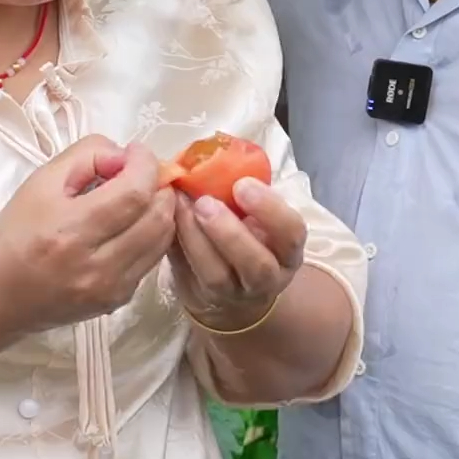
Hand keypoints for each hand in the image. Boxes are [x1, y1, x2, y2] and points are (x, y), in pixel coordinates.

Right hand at [0, 135, 176, 337]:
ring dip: (160, 210)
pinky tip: (130, 226)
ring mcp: (110, 288)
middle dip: (159, 186)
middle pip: (158, 217)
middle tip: (141, 173)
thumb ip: (87, 156)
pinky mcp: (117, 302)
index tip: (135, 151)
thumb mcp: (41, 181)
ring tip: (139, 197)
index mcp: (70, 230)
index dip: (146, 164)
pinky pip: (151, 260)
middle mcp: (96, 265)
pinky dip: (150, 236)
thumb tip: (126, 156)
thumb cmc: (15, 233)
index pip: (134, 192)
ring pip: (163, 240)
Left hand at [170, 178, 306, 332]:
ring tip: (180, 207)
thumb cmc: (247, 237)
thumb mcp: (257, 219)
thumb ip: (245, 197)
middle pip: (256, 264)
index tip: (243, 185)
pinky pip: (187, 276)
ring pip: (217, 276)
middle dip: (230, 233)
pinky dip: (176, 247)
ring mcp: (234, 293)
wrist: (233, 290)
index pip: (292, 233)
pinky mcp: (203, 299)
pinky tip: (166, 222)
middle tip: (204, 202)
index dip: (271, 210)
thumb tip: (211, 158)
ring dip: (196, 239)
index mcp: (287, 249)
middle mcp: (267, 277)